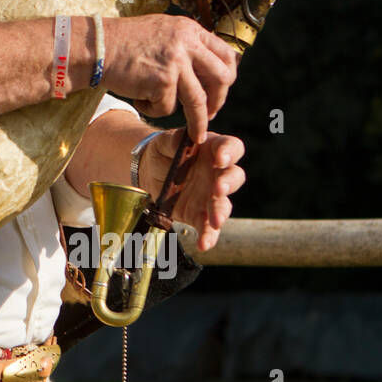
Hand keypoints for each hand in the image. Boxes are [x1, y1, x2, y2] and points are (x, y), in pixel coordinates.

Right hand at [100, 15, 239, 144]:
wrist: (97, 46)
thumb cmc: (124, 41)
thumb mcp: (162, 31)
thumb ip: (185, 44)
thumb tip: (206, 68)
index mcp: (190, 30)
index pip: (226, 54)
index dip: (227, 76)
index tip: (219, 90)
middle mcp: (187, 43)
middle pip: (221, 78)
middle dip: (219, 101)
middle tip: (211, 113)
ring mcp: (176, 62)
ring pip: (199, 101)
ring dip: (199, 122)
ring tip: (196, 135)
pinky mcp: (162, 81)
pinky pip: (167, 107)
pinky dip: (153, 109)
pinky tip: (139, 99)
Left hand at [141, 130, 244, 251]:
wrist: (148, 171)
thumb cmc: (162, 151)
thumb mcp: (163, 142)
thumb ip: (173, 139)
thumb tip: (186, 137)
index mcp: (213, 149)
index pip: (231, 147)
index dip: (229, 152)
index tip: (219, 159)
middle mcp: (217, 173)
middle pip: (234, 177)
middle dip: (227, 183)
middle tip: (218, 188)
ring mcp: (210, 195)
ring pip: (223, 204)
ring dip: (221, 212)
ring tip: (215, 220)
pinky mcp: (200, 214)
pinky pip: (207, 226)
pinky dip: (208, 236)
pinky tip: (205, 244)